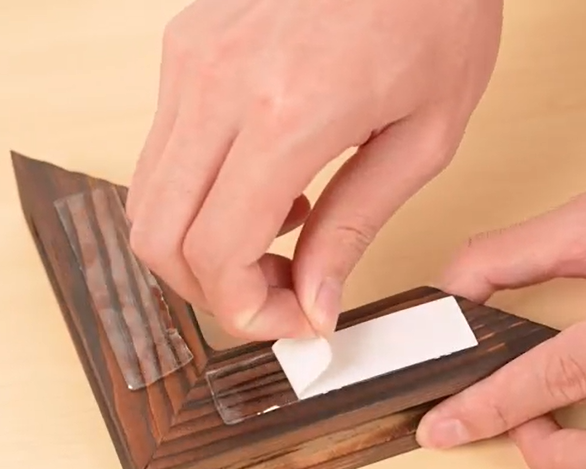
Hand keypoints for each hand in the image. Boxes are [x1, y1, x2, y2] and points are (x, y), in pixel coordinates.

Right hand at [126, 0, 502, 338]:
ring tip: (281, 234)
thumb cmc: (436, 12)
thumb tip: (312, 305)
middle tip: (278, 292)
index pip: (215, 253)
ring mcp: (188, 61)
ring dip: (202, 245)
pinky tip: (264, 183)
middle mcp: (215, 84)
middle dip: (212, 290)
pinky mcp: (183, 48)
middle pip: (158, 237)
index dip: (246, 310)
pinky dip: (199, 197)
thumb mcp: (422, 138)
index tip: (293, 320)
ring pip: (148, 199)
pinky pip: (162, 153)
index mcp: (286, 111)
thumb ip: (354, 228)